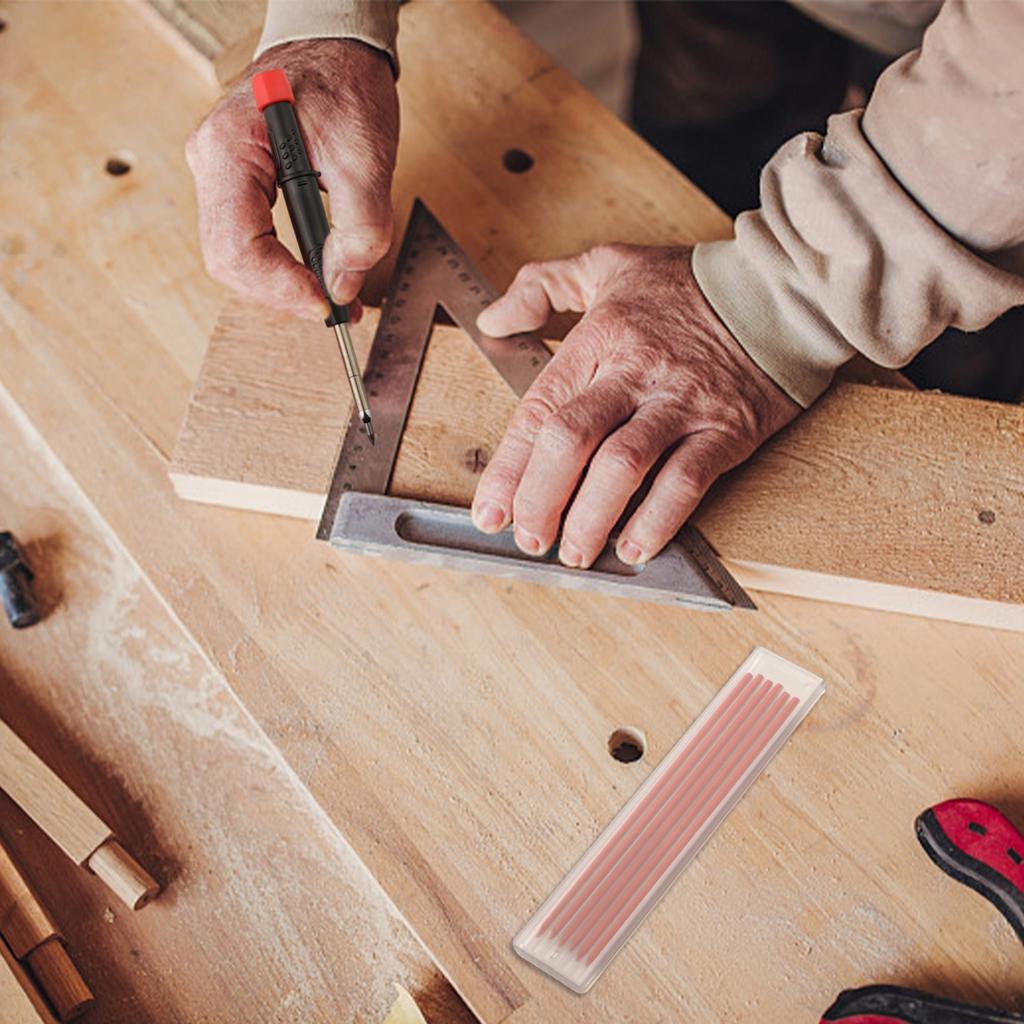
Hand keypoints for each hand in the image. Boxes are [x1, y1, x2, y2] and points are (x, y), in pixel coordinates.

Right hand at [186, 39, 398, 318]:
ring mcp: (219, 176)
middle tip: (335, 308)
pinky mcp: (237, 185)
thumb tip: (342, 287)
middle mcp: (212, 163)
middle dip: (281, 293)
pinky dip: (281, 267)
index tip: (326, 305)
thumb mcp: (366, 158)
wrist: (335, 46)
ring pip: (236, 257)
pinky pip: (248, 241)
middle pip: (230, 260)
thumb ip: (359, 229)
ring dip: (281, 286)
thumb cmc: (345, 84)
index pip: (238, 247)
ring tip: (331, 295)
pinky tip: (315, 273)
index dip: (282, 288)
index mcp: (232, 149)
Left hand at [470, 245, 799, 566]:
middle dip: (542, 498)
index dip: (510, 467)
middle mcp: (635, 372)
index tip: (490, 510)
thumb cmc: (689, 284)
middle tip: (530, 538)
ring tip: (575, 552)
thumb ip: (543, 286)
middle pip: (573, 440)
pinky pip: (688, 481)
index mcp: (600, 339)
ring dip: (592, 518)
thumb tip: (495, 319)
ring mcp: (682, 403)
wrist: (780, 288)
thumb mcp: (607, 265)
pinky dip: (659, 520)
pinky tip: (637, 548)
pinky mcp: (727, 429)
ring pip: (625, 466)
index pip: (540, 410)